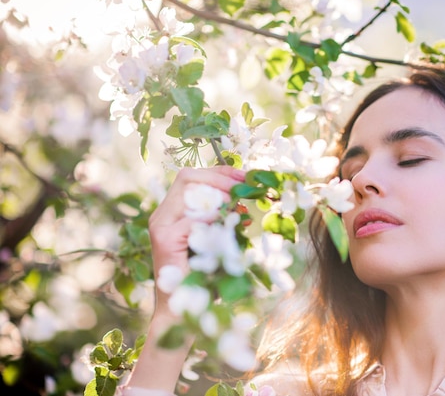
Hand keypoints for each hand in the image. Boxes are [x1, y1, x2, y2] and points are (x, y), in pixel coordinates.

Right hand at [148, 166, 245, 313]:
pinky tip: (227, 224)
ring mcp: (160, 225)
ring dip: (219, 194)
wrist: (181, 313)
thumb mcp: (216, 241)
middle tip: (245, 187)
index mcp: (172, 212)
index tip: (246, 175)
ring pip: (188, 188)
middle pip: (188, 176)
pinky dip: (213, 216)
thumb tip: (243, 200)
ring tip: (239, 207)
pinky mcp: (164, 239)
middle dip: (221, 177)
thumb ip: (222, 219)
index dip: (220, 171)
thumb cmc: (202, 279)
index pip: (193, 176)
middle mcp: (162, 214)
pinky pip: (192, 216)